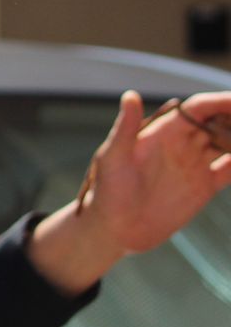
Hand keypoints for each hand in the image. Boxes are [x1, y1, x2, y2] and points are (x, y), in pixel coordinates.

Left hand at [30, 91, 230, 294]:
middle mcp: (182, 145)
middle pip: (219, 122)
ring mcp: (194, 165)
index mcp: (164, 132)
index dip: (221, 101)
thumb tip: (130, 95)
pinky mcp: (204, 188)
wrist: (114, 230)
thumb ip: (125, 128)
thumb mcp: (113, 157)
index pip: (199, 109)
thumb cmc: (107, 191)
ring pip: (228, 143)